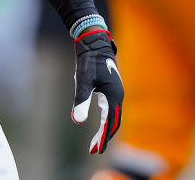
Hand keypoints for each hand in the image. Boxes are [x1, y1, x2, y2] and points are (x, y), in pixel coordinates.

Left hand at [72, 29, 123, 153]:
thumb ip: (81, 100)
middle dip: (105, 138)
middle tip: (94, 151)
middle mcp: (118, 96)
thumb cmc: (88, 61)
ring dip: (106, 130)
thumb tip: (77, 120)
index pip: (109, 123)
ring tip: (96, 143)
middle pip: (113, 123)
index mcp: (113, 96)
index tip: (96, 150)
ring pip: (113, 117)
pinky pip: (111, 110)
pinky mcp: (111, 89)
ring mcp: (116, 93)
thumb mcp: (83, 81)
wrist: (94, 43)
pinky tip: (100, 125)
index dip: (103, 138)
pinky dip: (106, 121)